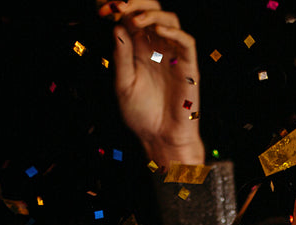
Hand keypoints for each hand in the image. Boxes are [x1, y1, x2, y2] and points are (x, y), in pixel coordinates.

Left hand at [103, 0, 203, 165]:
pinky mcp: (188, 67)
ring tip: (138, 19)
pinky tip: (158, 30)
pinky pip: (186, 42)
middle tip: (121, 4)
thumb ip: (122, 56)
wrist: (160, 139)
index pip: (133, 18)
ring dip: (153, 14)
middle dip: (137, 3)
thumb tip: (117, 26)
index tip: (106, 7)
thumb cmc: (141, 116)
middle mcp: (158, 49)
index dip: (122, 8)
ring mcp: (174, 56)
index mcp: (140, 50)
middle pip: (152, 11)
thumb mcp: (123, 84)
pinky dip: (174, 32)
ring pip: (170, 21)